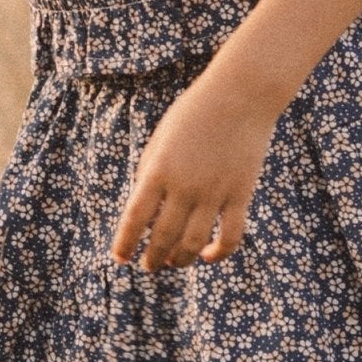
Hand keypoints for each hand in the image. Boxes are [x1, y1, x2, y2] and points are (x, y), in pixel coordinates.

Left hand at [110, 74, 277, 270]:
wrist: (239, 94)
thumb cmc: (194, 113)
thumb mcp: (160, 138)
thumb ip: (150, 172)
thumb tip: (146, 210)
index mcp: (158, 170)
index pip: (134, 217)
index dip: (125, 242)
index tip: (120, 258)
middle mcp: (184, 185)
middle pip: (163, 237)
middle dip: (152, 258)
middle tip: (148, 266)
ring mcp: (214, 192)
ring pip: (193, 244)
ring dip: (180, 260)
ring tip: (173, 263)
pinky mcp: (241, 194)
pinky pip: (230, 236)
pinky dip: (218, 253)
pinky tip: (207, 255)